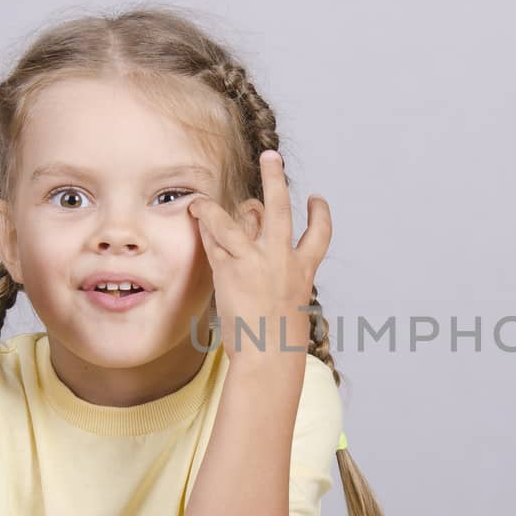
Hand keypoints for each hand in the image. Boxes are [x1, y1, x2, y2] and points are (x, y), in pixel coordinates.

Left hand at [187, 152, 329, 364]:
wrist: (270, 358)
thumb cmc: (280, 345)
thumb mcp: (291, 309)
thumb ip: (282, 283)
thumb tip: (266, 265)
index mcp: (303, 271)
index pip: (320, 234)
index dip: (320, 214)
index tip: (316, 199)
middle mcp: (282, 259)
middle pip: (282, 208)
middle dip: (276, 179)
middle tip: (271, 157)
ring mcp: (256, 262)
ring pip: (239, 219)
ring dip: (217, 204)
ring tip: (204, 195)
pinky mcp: (231, 270)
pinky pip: (215, 239)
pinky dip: (205, 225)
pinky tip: (195, 214)